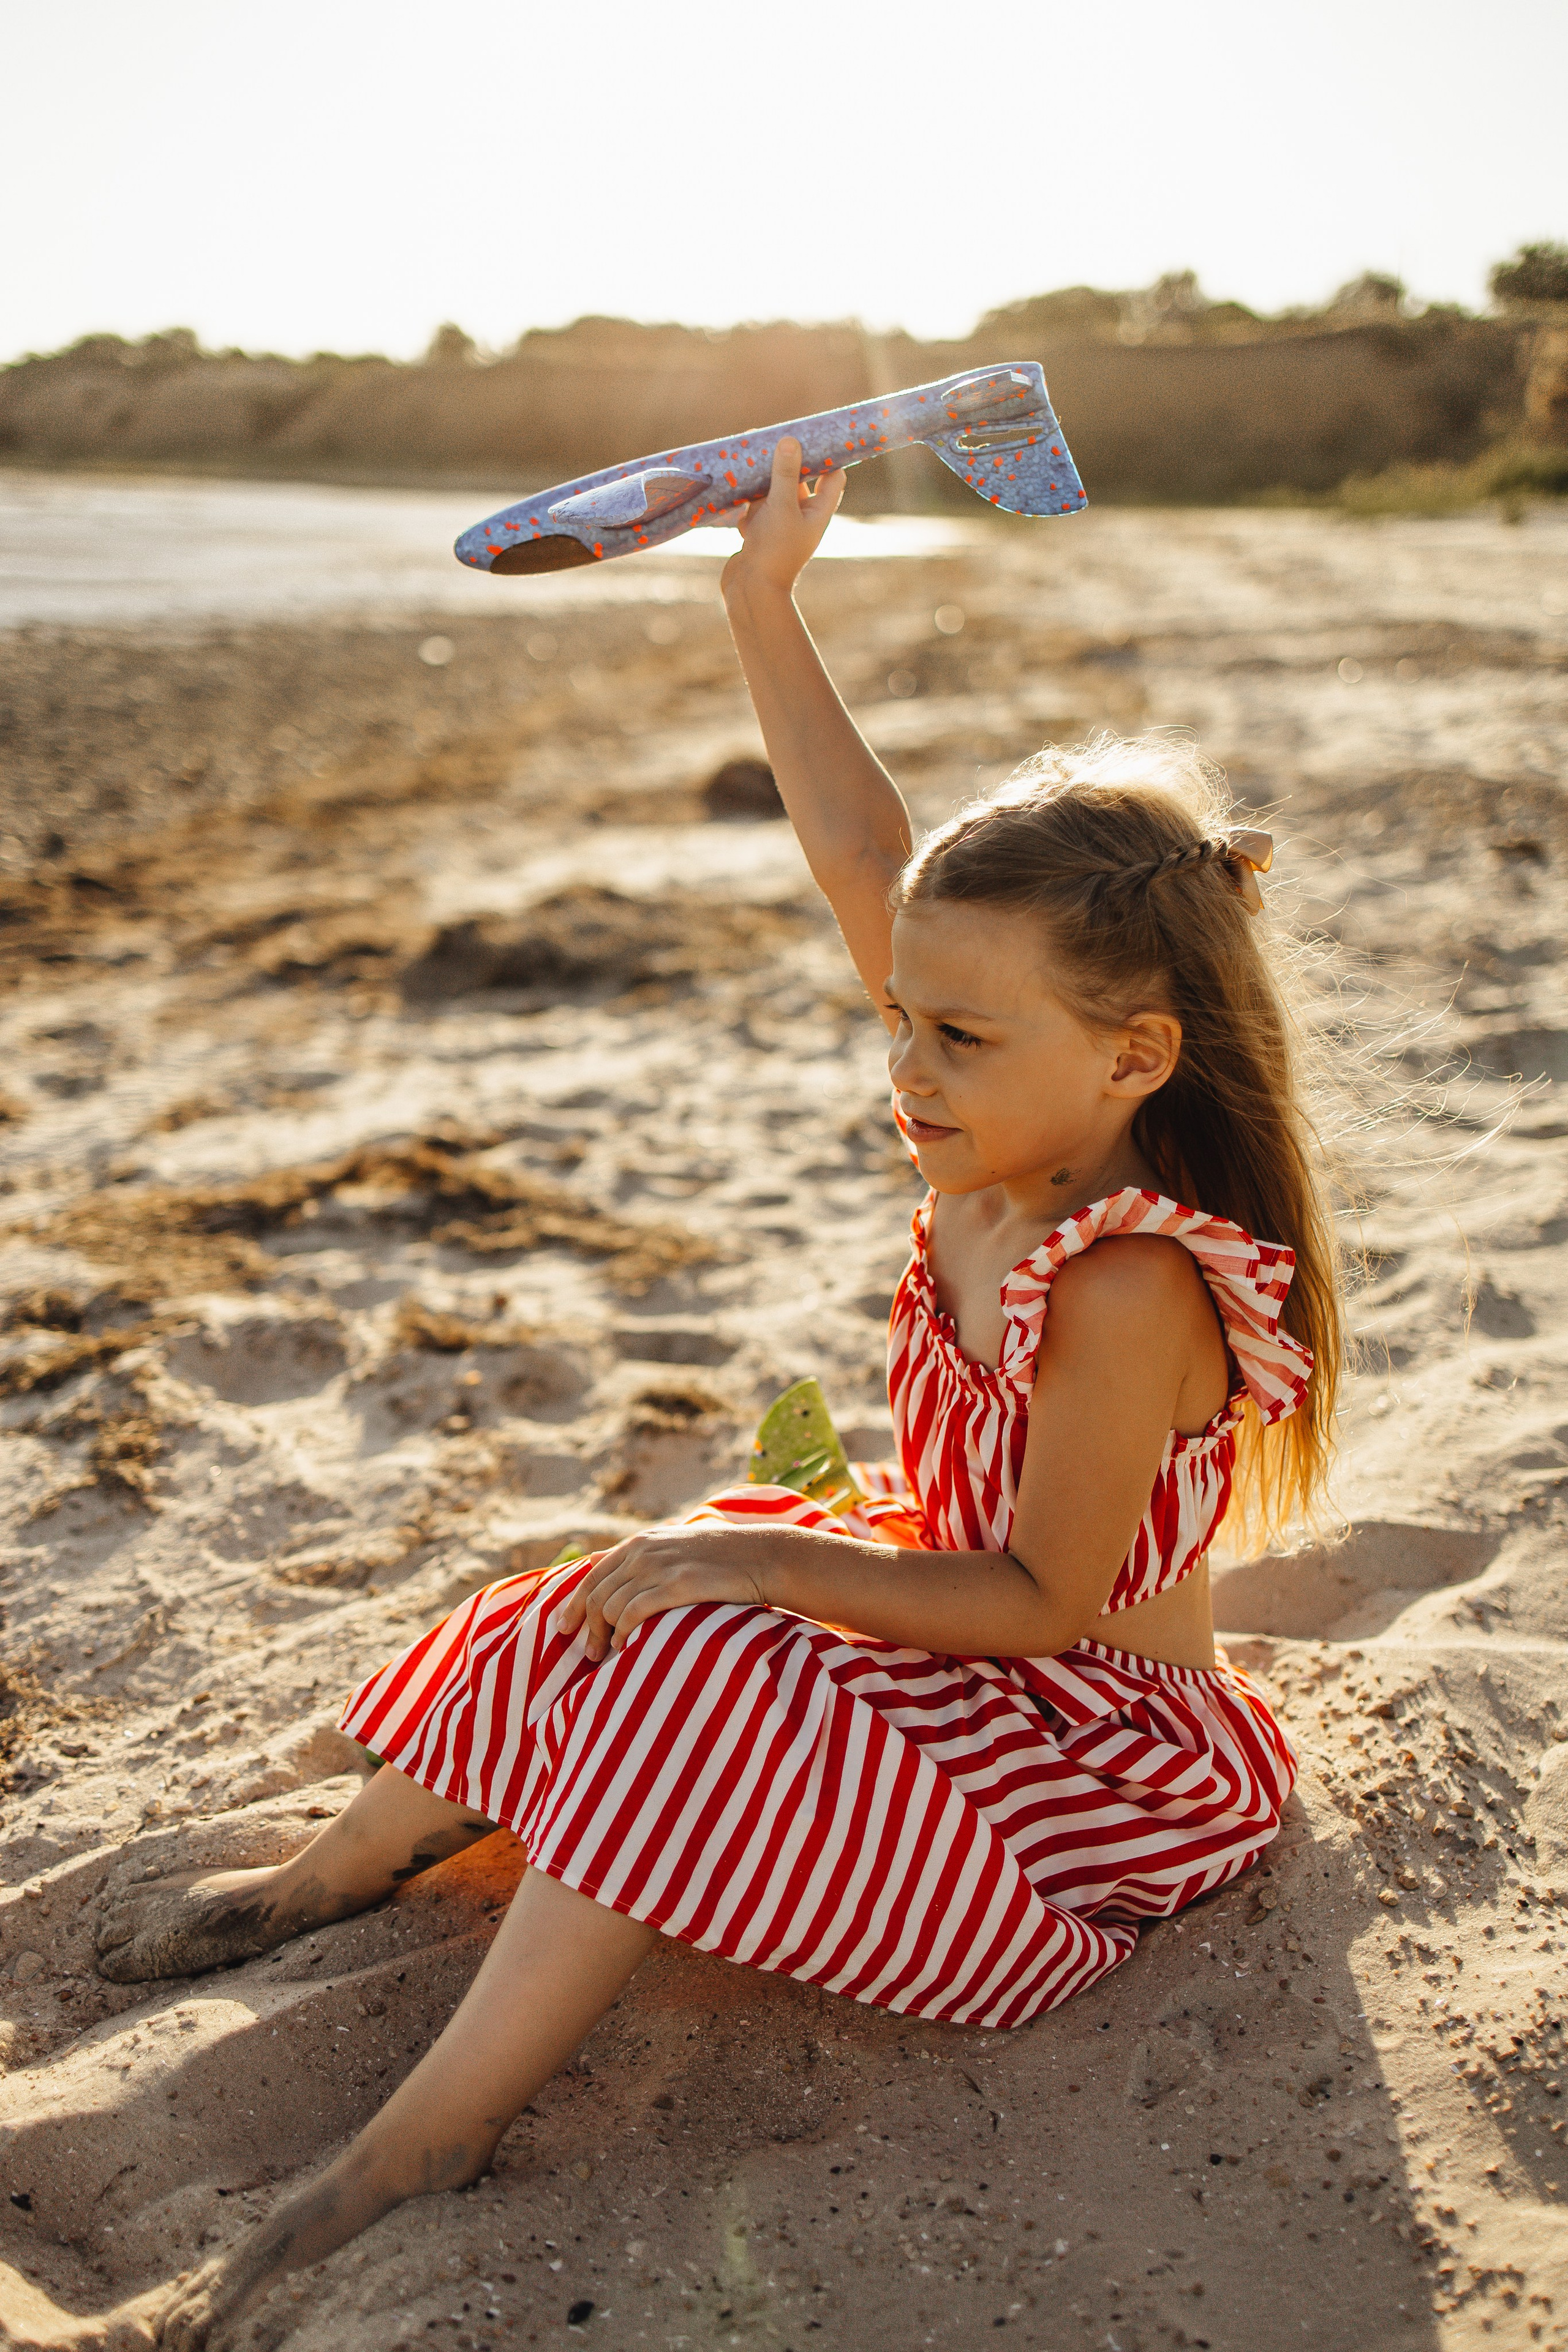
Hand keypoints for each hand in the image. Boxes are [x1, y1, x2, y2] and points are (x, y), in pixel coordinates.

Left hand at [550, 1526, 773, 1659]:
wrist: (762, 1556)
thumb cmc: (721, 1558)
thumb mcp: (673, 1545)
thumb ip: (637, 1555)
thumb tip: (596, 1562)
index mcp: (640, 1542)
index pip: (591, 1574)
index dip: (574, 1603)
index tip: (564, 1628)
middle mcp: (643, 1551)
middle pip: (597, 1593)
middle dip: (587, 1627)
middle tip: (588, 1655)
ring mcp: (659, 1567)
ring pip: (610, 1606)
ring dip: (603, 1635)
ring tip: (606, 1656)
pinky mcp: (676, 1585)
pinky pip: (632, 1613)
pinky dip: (622, 1633)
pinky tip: (626, 1648)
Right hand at [722, 437, 845, 599]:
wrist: (751, 591)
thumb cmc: (773, 550)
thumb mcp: (781, 506)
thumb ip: (785, 473)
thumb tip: (790, 440)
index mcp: (817, 512)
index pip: (833, 476)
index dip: (827, 455)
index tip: (815, 434)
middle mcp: (802, 517)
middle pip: (798, 479)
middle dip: (785, 461)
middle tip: (771, 437)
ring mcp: (780, 526)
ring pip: (773, 492)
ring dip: (761, 479)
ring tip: (747, 457)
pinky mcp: (759, 533)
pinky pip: (754, 509)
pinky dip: (746, 503)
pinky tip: (737, 497)